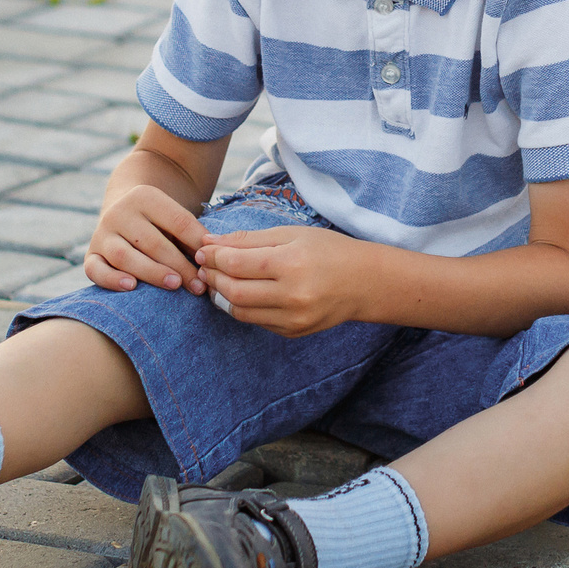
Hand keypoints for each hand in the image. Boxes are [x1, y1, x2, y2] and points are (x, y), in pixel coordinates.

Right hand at [86, 184, 207, 294]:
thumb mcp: (175, 218)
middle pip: (153, 242)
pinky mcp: (91, 254)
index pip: (178, 222)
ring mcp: (102, 233)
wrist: (123, 208)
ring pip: (124, 256)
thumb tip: (209, 256)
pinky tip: (131, 287)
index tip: (211, 264)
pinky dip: (111, 280)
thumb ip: (191, 234)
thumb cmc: (160, 221)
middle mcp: (120, 212)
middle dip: (179, 265)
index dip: (197, 244)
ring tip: (174, 285)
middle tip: (198, 285)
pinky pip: (95, 269)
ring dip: (152, 272)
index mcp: (146, 196)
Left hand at [197, 226, 371, 336]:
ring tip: (219, 279)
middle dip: (213, 277)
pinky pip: (256, 321)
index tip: (203, 249)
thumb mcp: (291, 234)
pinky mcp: (292, 332)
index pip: (236, 263)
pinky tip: (243, 292)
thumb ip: (249, 239)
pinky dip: (242, 307)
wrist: (365, 283)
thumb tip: (210, 241)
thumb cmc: (329, 250)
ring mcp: (293, 319)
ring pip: (239, 311)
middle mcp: (291, 295)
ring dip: (222, 295)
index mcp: (291, 264)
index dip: (213, 256)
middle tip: (206, 265)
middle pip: (232, 291)